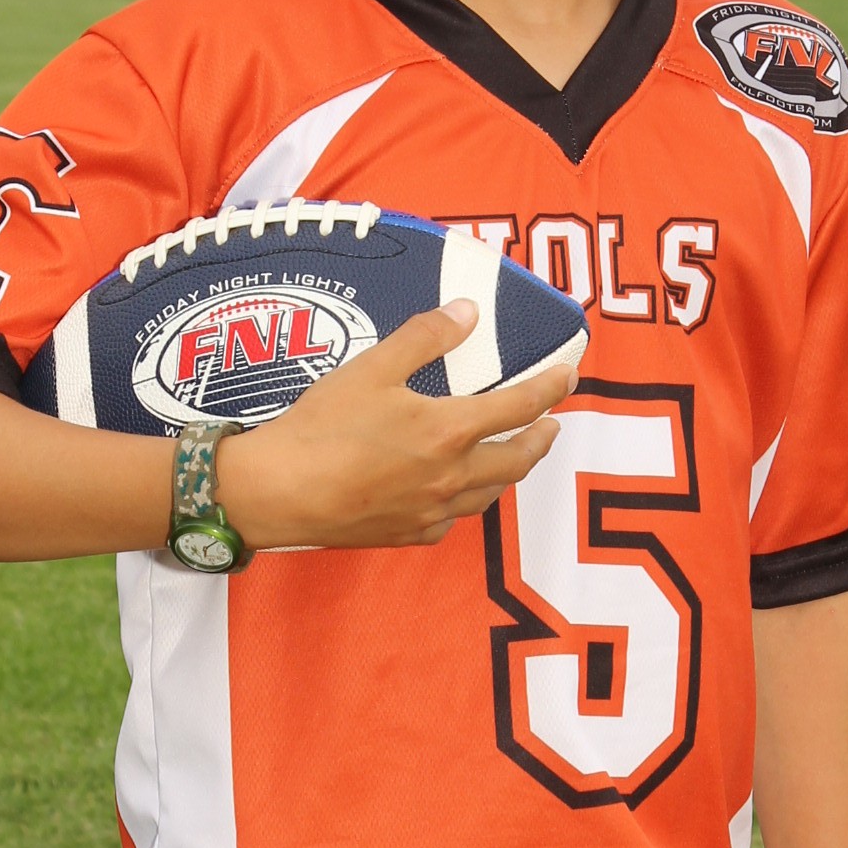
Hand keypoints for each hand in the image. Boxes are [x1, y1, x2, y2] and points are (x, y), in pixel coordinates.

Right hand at [215, 301, 574, 551]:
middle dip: (540, 439)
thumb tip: (468, 312)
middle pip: (517, 460)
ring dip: (510, 471)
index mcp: (450, 431)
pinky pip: (453, 519)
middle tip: (551, 425)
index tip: (568, 376)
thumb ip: (425, 337)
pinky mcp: (408, 535)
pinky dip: (466, 500)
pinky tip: (456, 493)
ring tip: (513, 456)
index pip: (520, 406)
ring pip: (489, 494)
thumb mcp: (372, 366)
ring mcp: (432, 512)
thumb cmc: (322, 427)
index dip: (550, 388)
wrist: (279, 493)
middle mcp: (452, 476)